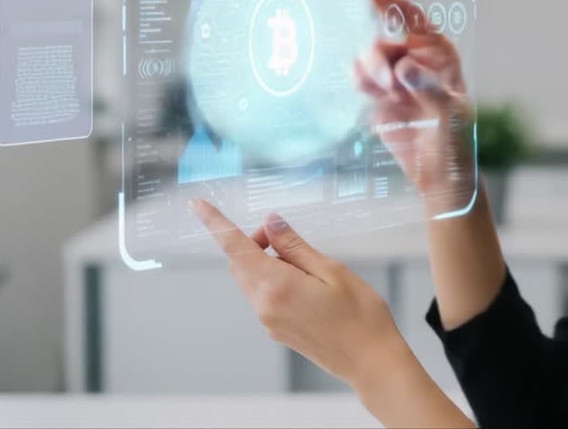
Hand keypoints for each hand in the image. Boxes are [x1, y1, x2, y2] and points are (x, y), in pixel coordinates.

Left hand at [189, 198, 402, 387]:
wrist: (370, 362)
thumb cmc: (360, 316)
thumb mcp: (333, 270)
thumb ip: (296, 246)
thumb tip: (270, 223)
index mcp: (277, 286)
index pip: (235, 248)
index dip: (215, 223)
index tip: (197, 204)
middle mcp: (264, 306)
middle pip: (240, 263)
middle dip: (254, 242)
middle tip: (284, 234)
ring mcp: (269, 322)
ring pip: (251, 280)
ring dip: (265, 261)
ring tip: (305, 262)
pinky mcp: (277, 330)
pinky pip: (264, 296)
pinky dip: (274, 279)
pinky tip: (306, 282)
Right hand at [354, 0, 475, 213]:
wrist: (440, 175)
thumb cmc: (455, 142)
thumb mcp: (449, 117)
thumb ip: (428, 90)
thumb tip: (405, 67)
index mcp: (440, 55)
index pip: (414, 22)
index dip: (393, 5)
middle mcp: (415, 60)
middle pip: (385, 38)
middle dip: (379, 53)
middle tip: (386, 82)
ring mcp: (395, 77)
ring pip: (370, 57)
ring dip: (369, 70)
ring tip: (385, 93)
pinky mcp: (379, 96)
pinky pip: (360, 77)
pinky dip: (360, 81)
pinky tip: (370, 94)